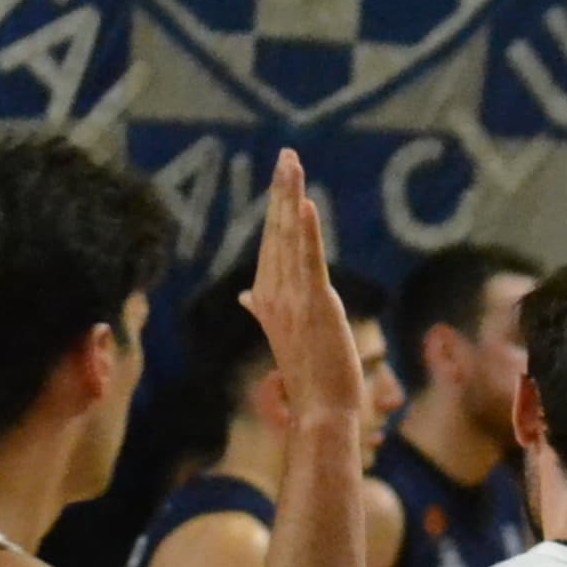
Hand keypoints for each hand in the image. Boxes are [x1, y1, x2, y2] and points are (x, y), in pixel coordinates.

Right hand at [237, 151, 371, 431]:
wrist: (320, 411)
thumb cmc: (310, 376)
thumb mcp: (285, 334)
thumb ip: (264, 309)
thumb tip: (246, 296)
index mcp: (266, 298)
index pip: (271, 243)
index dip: (276, 208)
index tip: (283, 176)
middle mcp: (273, 294)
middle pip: (275, 232)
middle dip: (281, 191)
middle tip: (287, 155)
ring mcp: (292, 300)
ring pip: (289, 239)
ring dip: (290, 199)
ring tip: (291, 165)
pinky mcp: (315, 305)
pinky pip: (308, 261)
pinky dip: (306, 232)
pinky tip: (305, 205)